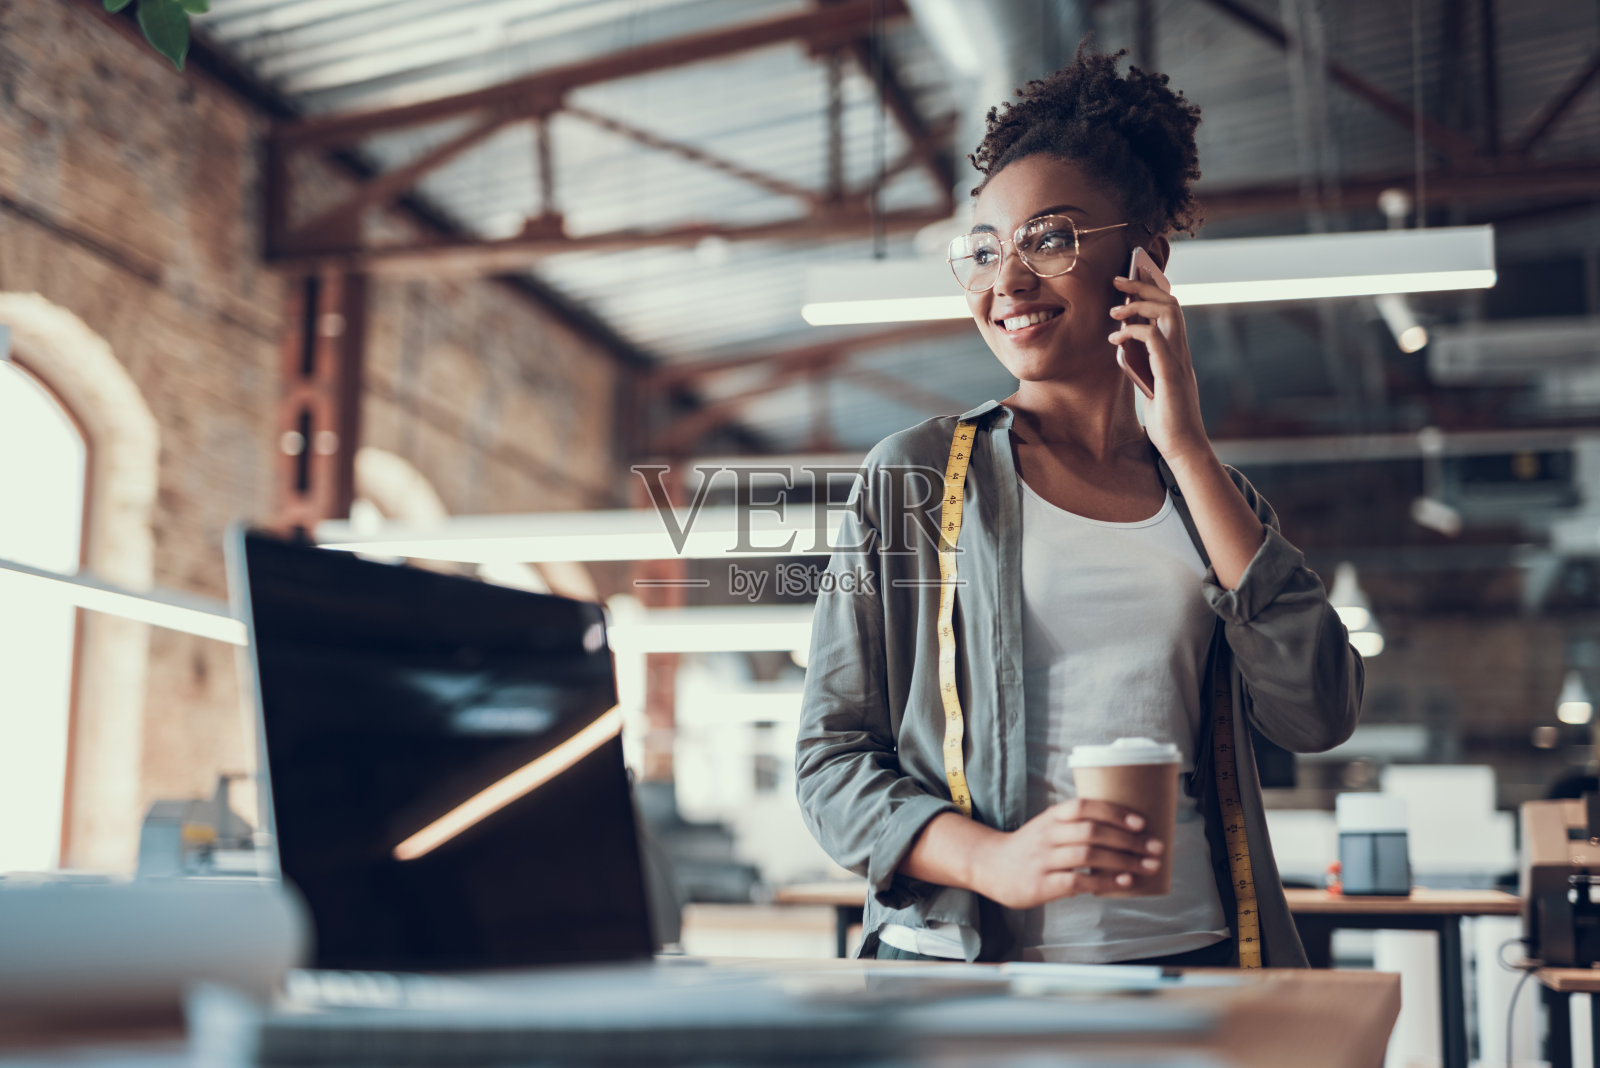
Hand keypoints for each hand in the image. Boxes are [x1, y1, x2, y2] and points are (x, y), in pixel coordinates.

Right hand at [971, 798, 1164, 909]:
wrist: (989, 866)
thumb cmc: (1029, 847)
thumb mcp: (1048, 826)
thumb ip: (1077, 825)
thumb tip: (1125, 832)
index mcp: (1052, 817)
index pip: (1084, 806)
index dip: (1114, 812)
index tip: (1141, 822)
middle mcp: (1048, 835)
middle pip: (1092, 831)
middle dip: (1129, 840)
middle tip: (1155, 848)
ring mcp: (1043, 859)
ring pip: (1088, 855)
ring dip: (1123, 861)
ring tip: (1147, 866)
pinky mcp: (1041, 884)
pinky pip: (1078, 881)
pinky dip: (1104, 882)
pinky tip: (1123, 883)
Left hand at [1108, 275, 1209, 465]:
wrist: (1182, 447)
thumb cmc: (1167, 421)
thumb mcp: (1150, 385)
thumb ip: (1144, 365)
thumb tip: (1126, 349)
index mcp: (1176, 353)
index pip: (1170, 310)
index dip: (1152, 291)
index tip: (1129, 282)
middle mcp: (1181, 352)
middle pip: (1170, 303)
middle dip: (1144, 285)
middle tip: (1117, 280)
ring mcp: (1178, 361)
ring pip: (1168, 314)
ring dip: (1139, 304)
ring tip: (1115, 310)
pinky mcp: (1171, 375)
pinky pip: (1157, 341)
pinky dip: (1136, 331)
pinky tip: (1118, 337)